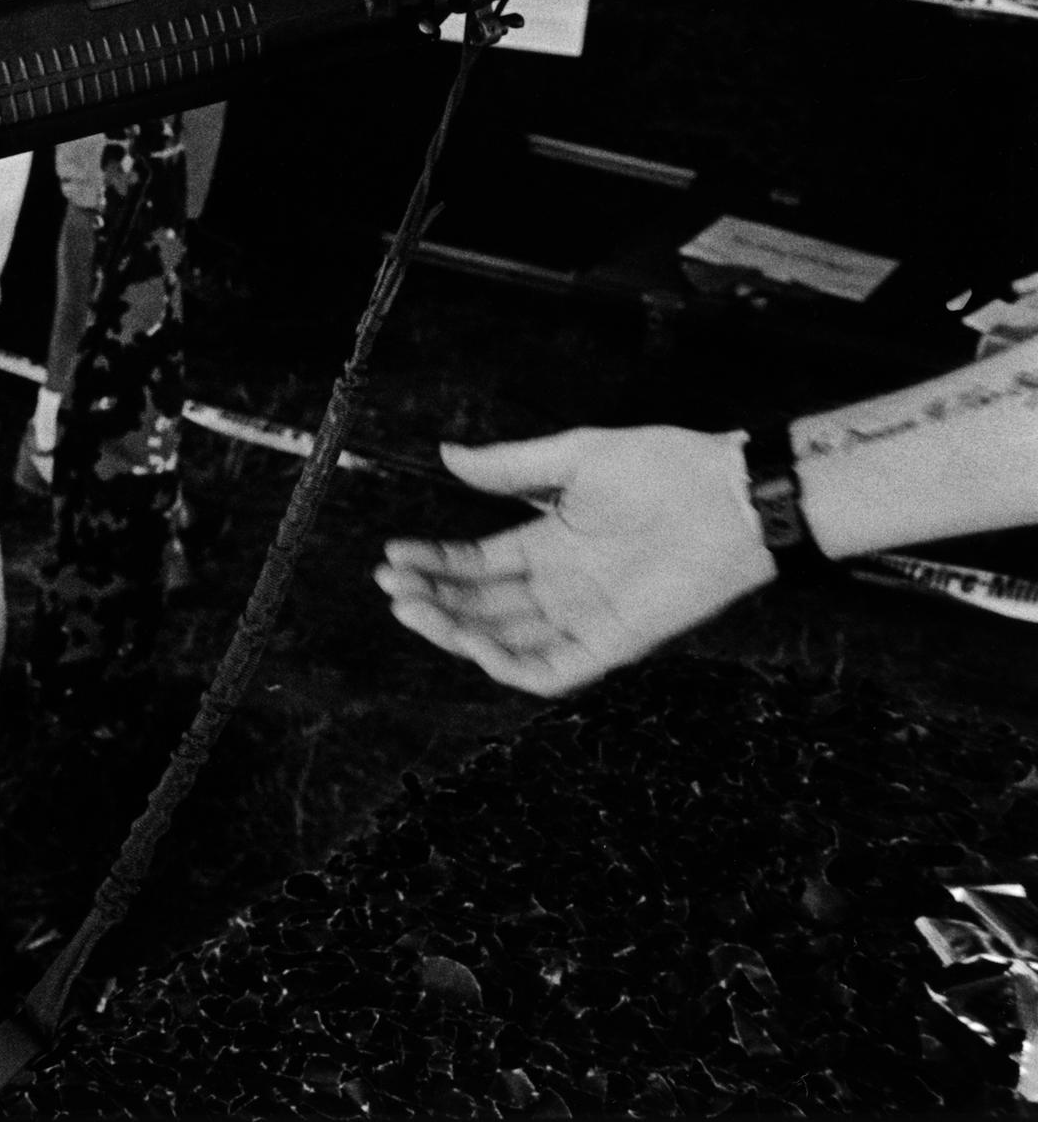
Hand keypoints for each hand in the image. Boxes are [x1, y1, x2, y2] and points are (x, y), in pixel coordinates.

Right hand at [376, 427, 777, 696]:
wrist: (733, 497)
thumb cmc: (665, 468)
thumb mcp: (574, 457)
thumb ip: (509, 466)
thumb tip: (446, 455)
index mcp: (548, 545)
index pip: (475, 565)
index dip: (432, 563)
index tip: (392, 554)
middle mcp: (560, 588)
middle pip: (478, 606)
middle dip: (430, 598)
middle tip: (391, 584)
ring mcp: (584, 620)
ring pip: (503, 642)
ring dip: (454, 631)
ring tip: (412, 606)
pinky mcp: (612, 646)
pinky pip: (550, 671)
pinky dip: (508, 665)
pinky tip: (471, 641)